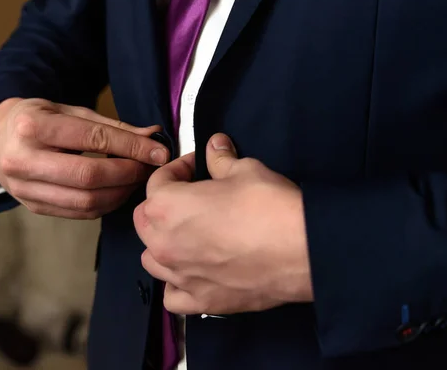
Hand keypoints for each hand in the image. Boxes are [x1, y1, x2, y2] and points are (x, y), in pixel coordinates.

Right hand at [0, 98, 169, 218]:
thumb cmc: (39, 119)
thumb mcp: (70, 111)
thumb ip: (111, 126)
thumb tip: (153, 137)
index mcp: (32, 126)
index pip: (94, 140)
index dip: (132, 148)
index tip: (159, 152)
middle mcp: (23, 160)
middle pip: (89, 176)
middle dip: (128, 173)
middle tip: (149, 168)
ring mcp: (24, 189)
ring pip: (86, 201)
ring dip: (121, 193)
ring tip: (136, 179)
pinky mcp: (32, 207)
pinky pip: (79, 213)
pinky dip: (106, 205)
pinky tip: (118, 191)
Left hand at [134, 133, 312, 314]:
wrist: (301, 250)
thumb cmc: (268, 205)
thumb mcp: (244, 170)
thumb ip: (221, 159)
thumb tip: (215, 145)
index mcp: (166, 206)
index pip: (157, 182)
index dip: (178, 169)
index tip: (196, 167)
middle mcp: (164, 243)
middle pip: (145, 221)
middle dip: (162, 206)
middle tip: (190, 198)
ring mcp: (180, 276)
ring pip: (152, 259)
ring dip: (163, 244)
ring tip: (189, 236)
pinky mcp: (200, 301)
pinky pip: (172, 297)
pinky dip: (177, 285)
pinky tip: (193, 274)